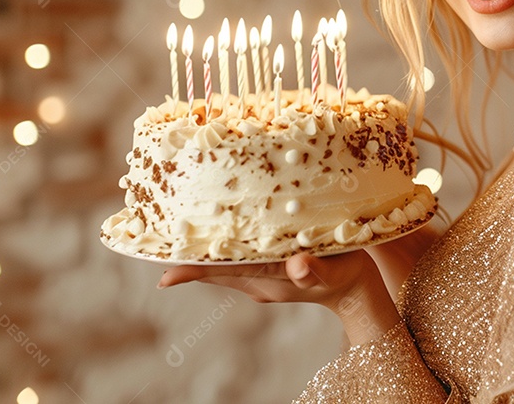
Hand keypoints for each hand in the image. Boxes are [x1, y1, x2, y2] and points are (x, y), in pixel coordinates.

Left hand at [157, 250, 400, 344]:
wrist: (356, 287)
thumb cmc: (345, 276)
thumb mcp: (334, 272)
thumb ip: (314, 270)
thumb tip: (296, 265)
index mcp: (269, 281)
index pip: (225, 274)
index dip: (195, 272)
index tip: (165, 275)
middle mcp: (259, 280)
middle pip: (218, 269)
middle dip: (191, 257)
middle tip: (158, 240)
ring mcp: (263, 275)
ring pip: (226, 262)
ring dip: (205, 248)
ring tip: (178, 228)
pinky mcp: (270, 266)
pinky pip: (240, 255)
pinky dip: (227, 243)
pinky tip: (219, 225)